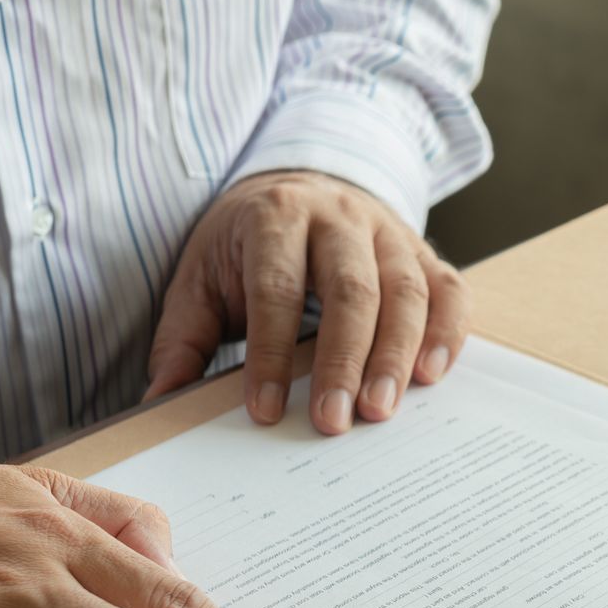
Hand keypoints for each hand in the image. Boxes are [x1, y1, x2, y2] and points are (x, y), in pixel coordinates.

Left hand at [146, 170, 470, 432]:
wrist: (299, 187)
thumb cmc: (246, 246)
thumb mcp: (200, 280)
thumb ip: (183, 340)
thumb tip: (158, 403)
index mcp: (275, 217)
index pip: (276, 287)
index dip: (270, 352)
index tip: (264, 411)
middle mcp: (339, 216)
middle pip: (351, 289)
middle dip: (343, 360)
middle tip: (335, 421)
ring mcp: (387, 231)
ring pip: (406, 290)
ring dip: (398, 354)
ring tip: (382, 411)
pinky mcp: (421, 250)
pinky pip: (448, 288)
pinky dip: (447, 331)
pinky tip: (431, 374)